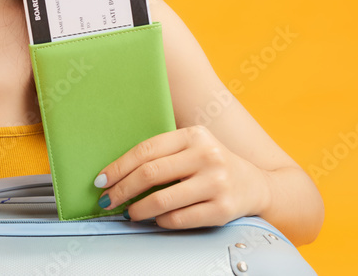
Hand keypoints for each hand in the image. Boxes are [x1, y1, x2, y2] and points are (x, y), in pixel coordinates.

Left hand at [93, 125, 271, 228]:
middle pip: (150, 174)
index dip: (118, 167)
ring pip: (162, 200)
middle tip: (108, 199)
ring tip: (129, 212)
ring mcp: (216, 183)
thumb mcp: (192, 147)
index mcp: (194, 135)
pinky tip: (156, 220)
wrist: (256, 185)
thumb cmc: (212, 165)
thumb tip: (116, 173)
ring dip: (137, 210)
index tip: (101, 180)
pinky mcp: (222, 209)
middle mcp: (206, 156)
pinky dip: (161, 221)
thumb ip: (163, 154)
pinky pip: (180, 219)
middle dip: (122, 189)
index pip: (146, 150)